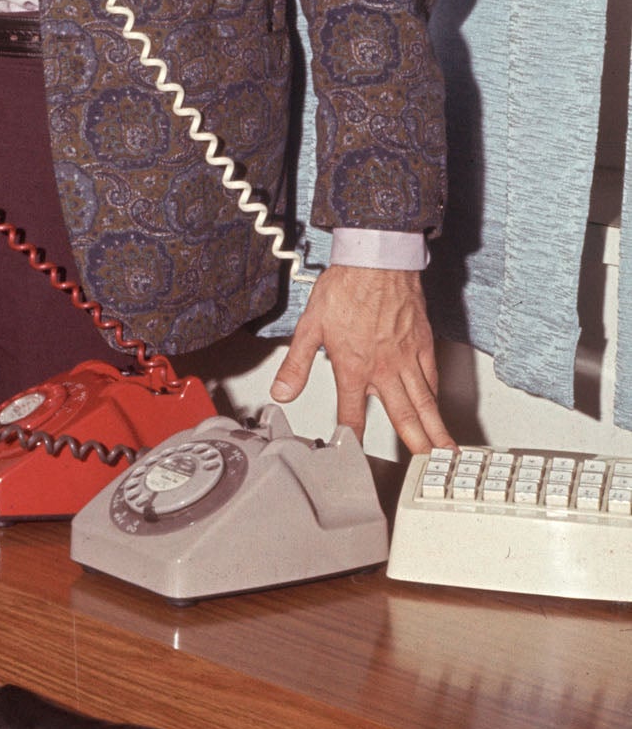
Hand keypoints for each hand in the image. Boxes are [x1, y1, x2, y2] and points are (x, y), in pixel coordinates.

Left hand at [271, 265, 452, 452]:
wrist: (377, 262)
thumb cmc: (344, 289)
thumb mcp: (310, 327)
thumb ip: (296, 364)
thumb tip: (282, 391)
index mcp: (353, 366)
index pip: (352, 411)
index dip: (352, 434)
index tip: (356, 451)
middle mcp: (384, 368)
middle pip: (402, 415)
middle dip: (415, 444)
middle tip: (426, 466)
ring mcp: (408, 358)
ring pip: (425, 401)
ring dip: (435, 429)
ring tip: (445, 451)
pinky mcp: (424, 345)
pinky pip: (432, 378)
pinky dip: (437, 396)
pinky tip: (438, 406)